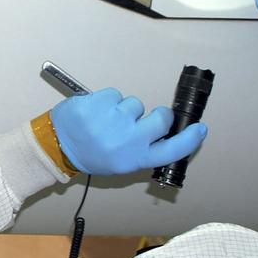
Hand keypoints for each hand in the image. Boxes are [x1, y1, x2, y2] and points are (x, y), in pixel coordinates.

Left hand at [50, 89, 206, 175]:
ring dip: (124, 108)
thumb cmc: (92, 154)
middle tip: (142, 119)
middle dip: (157, 114)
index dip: (191, 138)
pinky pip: (115, 94)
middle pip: (162, 118)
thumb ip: (143, 150)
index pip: (174, 149)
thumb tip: (166, 134)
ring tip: (107, 119)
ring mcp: (115, 119)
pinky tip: (96, 111)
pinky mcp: (100, 103)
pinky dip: (107, 100)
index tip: (200, 128)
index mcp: (136, 158)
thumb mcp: (121, 163)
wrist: (58, 145)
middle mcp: (129, 140)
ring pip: (136, 103)